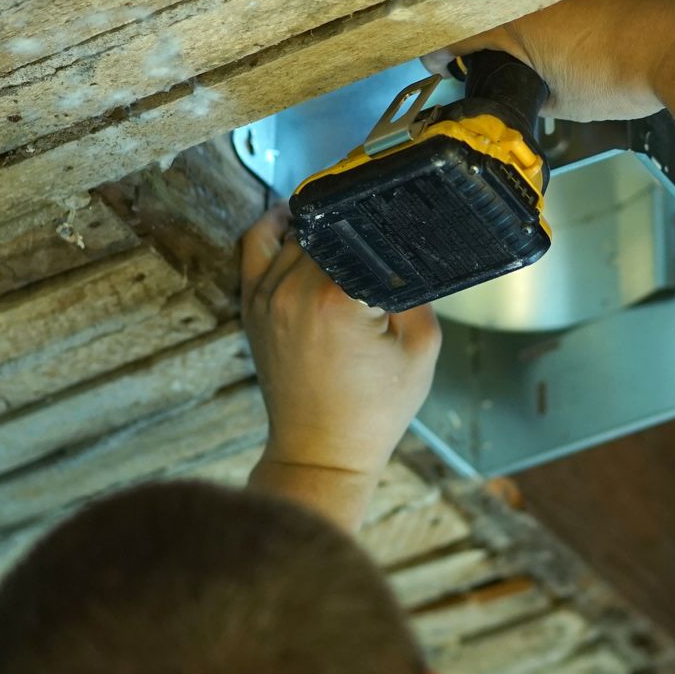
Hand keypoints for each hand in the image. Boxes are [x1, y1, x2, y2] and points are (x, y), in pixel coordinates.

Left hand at [239, 204, 441, 481]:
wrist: (322, 451)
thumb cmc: (376, 408)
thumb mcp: (422, 348)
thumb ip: (417, 288)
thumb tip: (406, 246)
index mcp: (338, 299)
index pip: (365, 230)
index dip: (389, 227)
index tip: (405, 234)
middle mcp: (295, 290)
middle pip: (332, 226)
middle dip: (360, 232)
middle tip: (383, 249)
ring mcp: (267, 296)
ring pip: (298, 232)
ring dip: (325, 233)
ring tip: (352, 246)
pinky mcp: (252, 305)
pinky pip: (255, 245)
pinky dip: (274, 227)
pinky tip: (296, 222)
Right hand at [422, 0, 674, 121]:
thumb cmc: (631, 68)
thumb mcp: (562, 100)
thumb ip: (528, 92)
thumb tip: (524, 94)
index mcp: (509, 8)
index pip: (455, 30)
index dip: (445, 52)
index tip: (443, 62)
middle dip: (485, 21)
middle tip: (496, 50)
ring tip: (552, 30)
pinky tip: (594, 5)